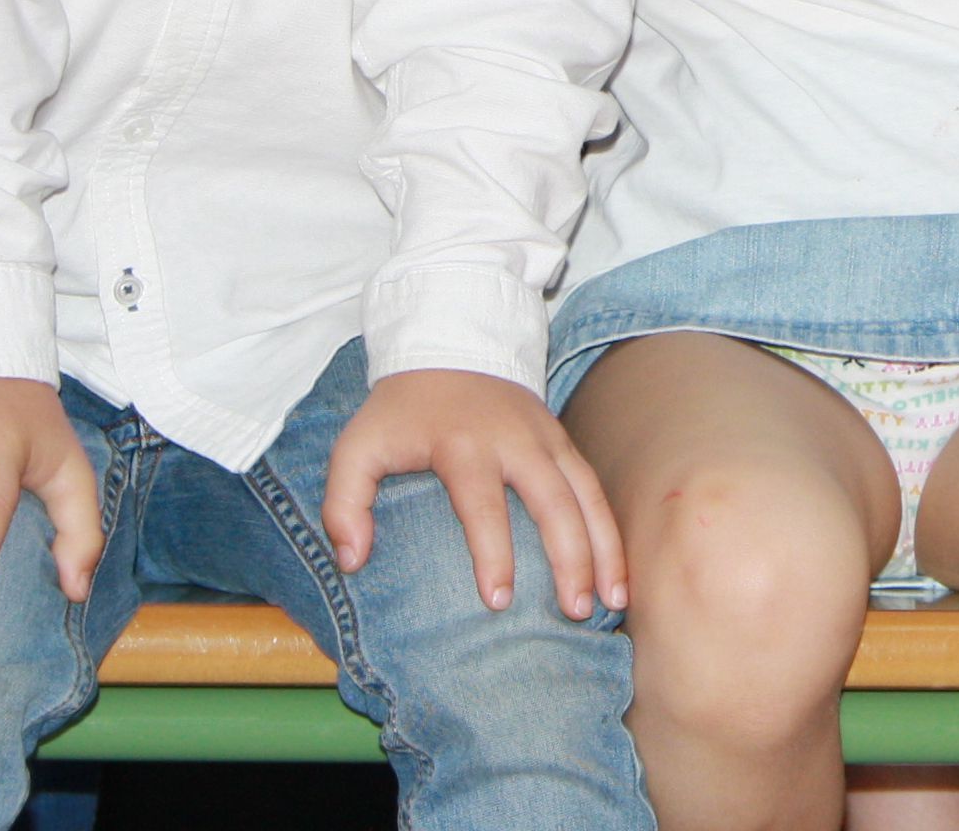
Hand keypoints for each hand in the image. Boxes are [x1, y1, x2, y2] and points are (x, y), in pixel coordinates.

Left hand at [323, 368, 625, 621]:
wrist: (451, 345)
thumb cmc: (400, 412)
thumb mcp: (356, 447)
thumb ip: (343, 503)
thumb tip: (353, 561)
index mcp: (464, 444)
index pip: (483, 503)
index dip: (492, 553)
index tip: (498, 602)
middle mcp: (516, 441)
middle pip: (554, 501)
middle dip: (571, 557)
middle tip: (575, 612)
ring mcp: (547, 439)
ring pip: (587, 495)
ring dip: (604, 547)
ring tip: (611, 601)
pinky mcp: (564, 441)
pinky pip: (594, 487)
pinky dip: (610, 528)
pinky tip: (615, 571)